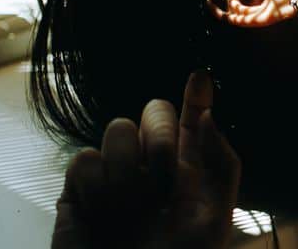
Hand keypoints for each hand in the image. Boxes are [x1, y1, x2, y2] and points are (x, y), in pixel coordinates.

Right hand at [51, 70, 240, 248]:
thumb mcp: (212, 220)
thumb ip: (219, 165)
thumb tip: (207, 117)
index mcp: (188, 173)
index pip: (193, 122)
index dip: (198, 95)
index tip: (201, 77)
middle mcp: (152, 168)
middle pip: (154, 113)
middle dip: (160, 135)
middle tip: (164, 177)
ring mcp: (115, 176)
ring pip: (117, 130)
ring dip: (127, 170)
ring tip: (130, 212)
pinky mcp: (79, 190)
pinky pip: (84, 160)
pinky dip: (96, 187)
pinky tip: (102, 216)